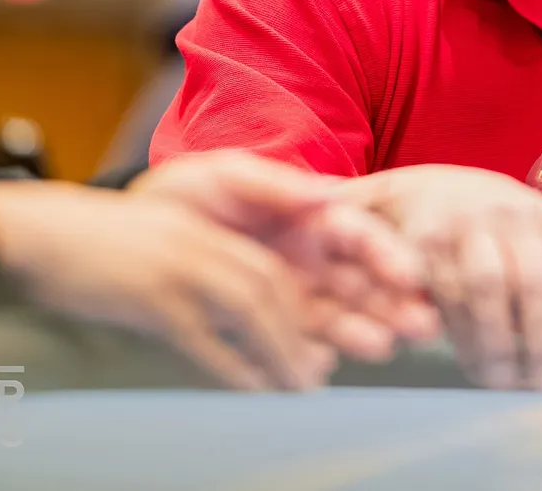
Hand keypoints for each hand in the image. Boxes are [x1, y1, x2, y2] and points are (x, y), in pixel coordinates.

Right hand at [0, 180, 330, 390]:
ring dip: (280, 348)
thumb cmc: (85, 250)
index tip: (313, 344)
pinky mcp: (149, 295)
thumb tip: (229, 310)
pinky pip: (203, 335)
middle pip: (268, 284)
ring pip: (249, 306)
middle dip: (299, 331)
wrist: (27, 236)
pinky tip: (251, 388)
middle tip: (316, 374)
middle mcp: (196, 242)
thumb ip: (193, 263)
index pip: (266, 267)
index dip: (296, 306)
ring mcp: (175, 266)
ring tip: (298, 386)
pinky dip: (233, 364)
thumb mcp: (149, 244)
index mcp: (198, 230)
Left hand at [129, 152, 438, 361]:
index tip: (408, 271)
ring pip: (338, 314)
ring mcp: (290, 293)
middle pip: (361, 279)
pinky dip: (312, 356)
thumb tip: (329, 191)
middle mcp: (309, 256)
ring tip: (381, 345)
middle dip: (394, 300)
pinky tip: (325, 366)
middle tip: (421, 321)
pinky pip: (294, 344)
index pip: (359, 231)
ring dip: (364, 330)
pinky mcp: (261, 326)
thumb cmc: (176, 197)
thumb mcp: (222, 175)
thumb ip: (276, 184)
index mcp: (308, 215)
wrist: (120, 236)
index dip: (386, 251)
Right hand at [339, 165, 541, 390]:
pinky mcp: (430, 238)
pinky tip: (475, 363)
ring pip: (489, 287)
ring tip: (508, 383)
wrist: (438, 193)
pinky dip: (462, 336)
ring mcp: (472, 223)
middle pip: (539, 285)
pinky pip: (447, 292)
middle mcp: (520, 217)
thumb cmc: (504, 238)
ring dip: (500, 346)